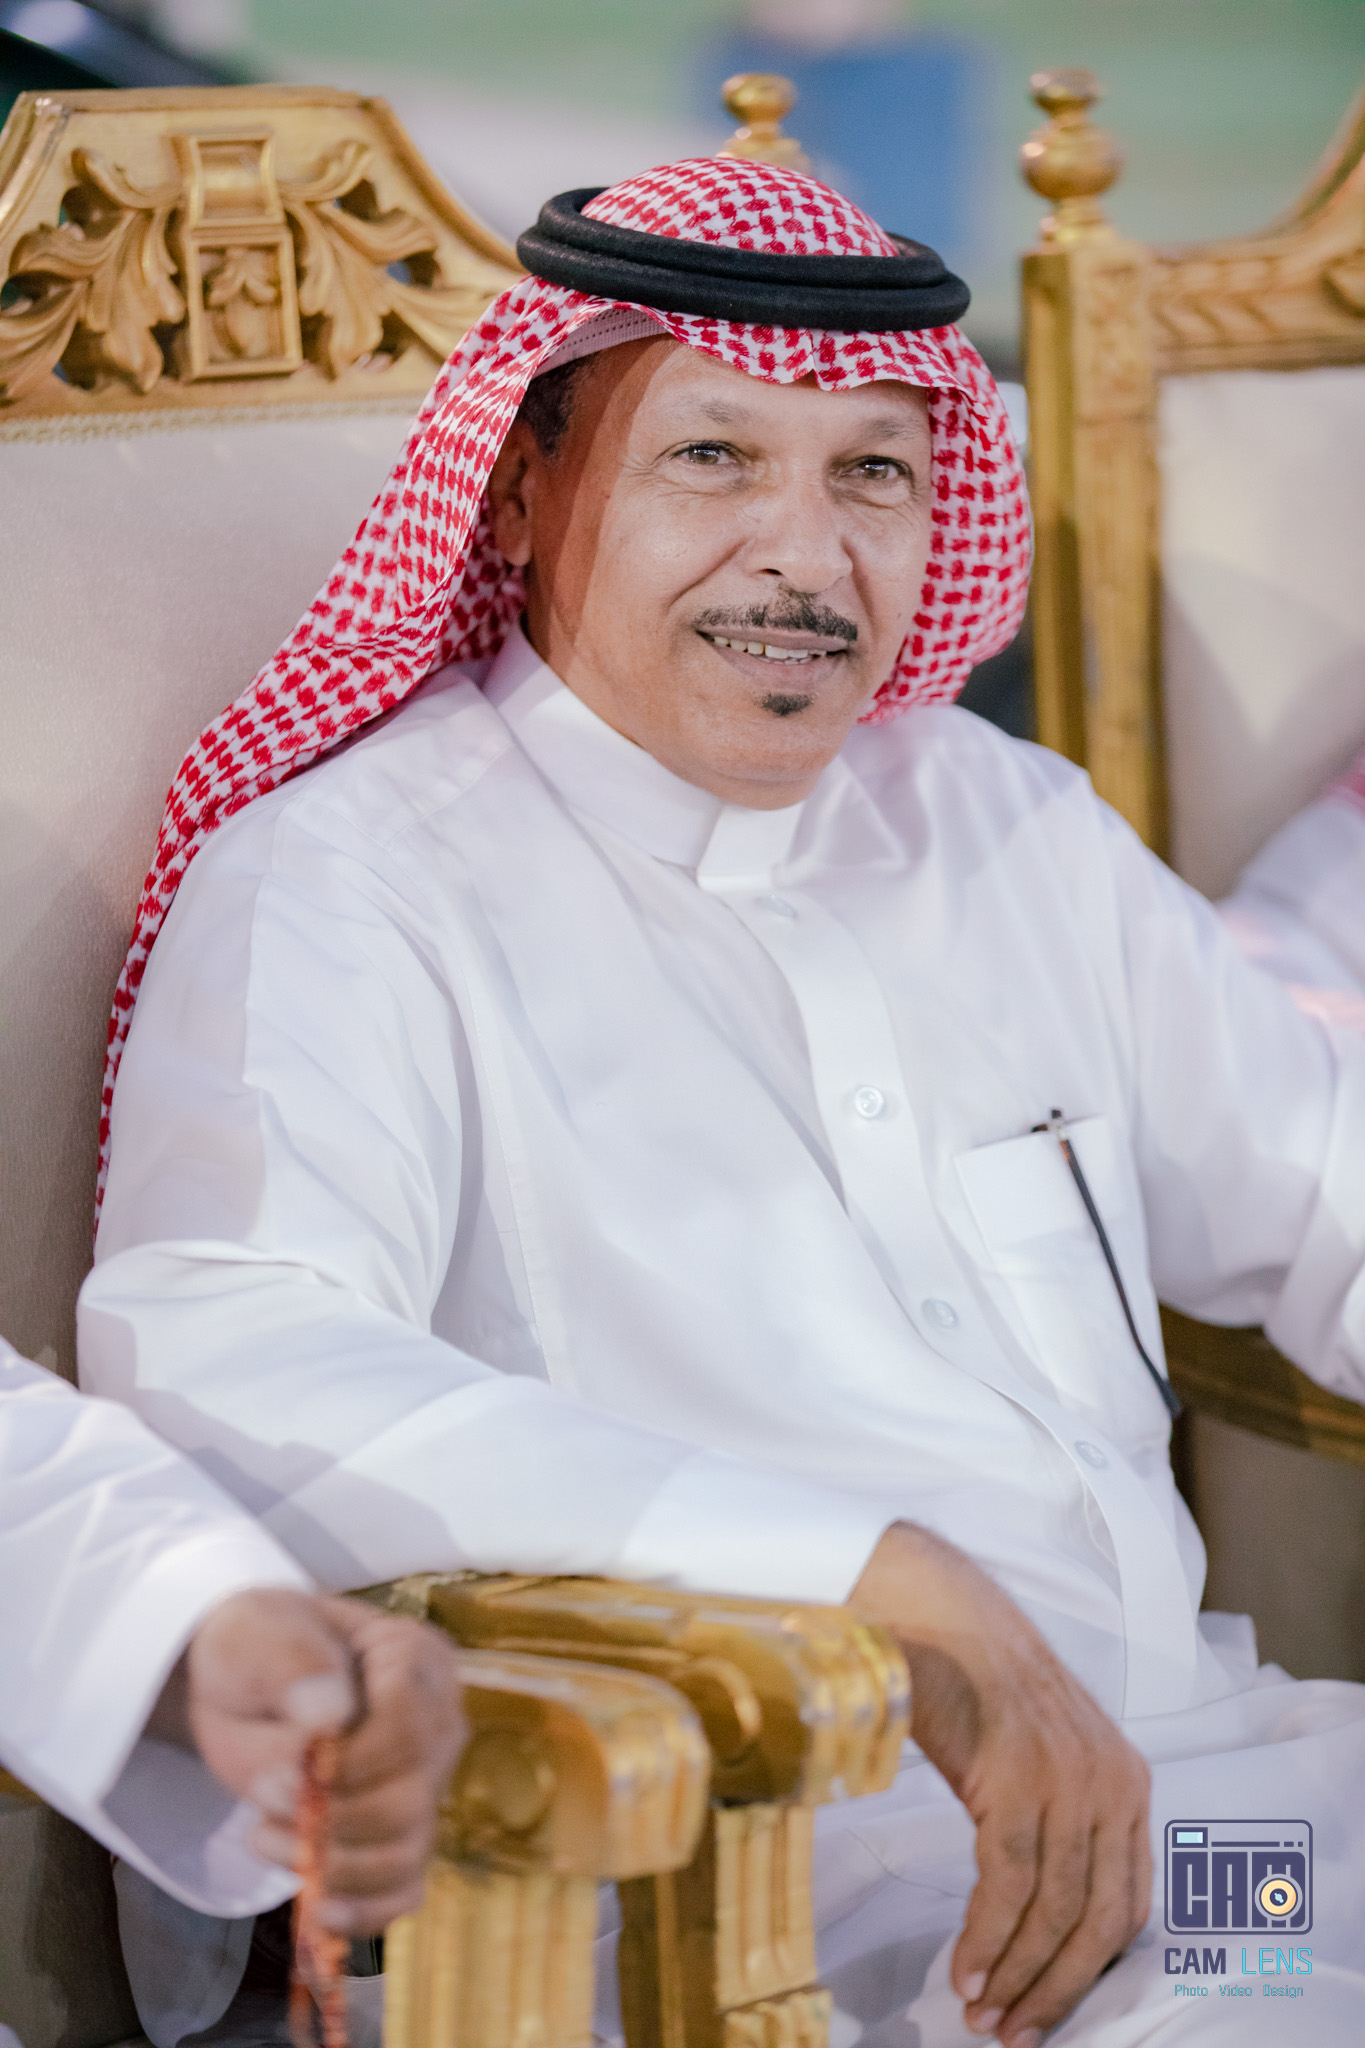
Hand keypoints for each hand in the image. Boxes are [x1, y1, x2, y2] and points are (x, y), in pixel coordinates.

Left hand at [148, 1588, 465, 1933]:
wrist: (241, 1687)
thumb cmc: (255, 1647)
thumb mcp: (257, 1634)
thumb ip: (293, 1663)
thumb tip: (329, 1712)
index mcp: (417, 1659)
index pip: (411, 1724)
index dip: (350, 1762)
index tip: (284, 1768)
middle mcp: (438, 1723)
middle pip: (411, 1797)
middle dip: (329, 1817)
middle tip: (263, 1798)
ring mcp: (425, 1784)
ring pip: (408, 1850)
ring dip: (331, 1865)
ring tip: (265, 1838)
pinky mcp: (400, 1834)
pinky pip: (405, 1888)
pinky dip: (365, 1911)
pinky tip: (318, 1909)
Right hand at [849, 1522, 1149, 2046]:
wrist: (933, 1610)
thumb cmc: (976, 1679)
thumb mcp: (1043, 1750)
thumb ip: (1058, 1816)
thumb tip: (1042, 1913)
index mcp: (1127, 1780)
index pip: (1128, 1905)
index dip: (1089, 1971)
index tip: (1048, 2010)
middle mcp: (1111, 1782)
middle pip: (1097, 1921)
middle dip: (1055, 1989)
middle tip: (1013, 2032)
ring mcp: (1066, 1779)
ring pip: (1052, 1911)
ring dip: (1013, 1974)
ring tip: (980, 2011)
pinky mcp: (1016, 1777)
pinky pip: (1007, 1885)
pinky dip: (984, 1939)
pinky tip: (963, 1969)